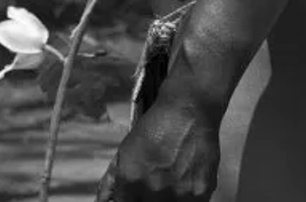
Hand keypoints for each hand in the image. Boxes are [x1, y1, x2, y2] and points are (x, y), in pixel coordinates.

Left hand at [93, 93, 221, 201]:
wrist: (187, 113)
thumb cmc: (154, 128)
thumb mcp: (125, 151)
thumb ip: (113, 180)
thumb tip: (103, 200)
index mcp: (131, 181)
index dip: (128, 201)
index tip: (134, 196)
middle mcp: (154, 191)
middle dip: (148, 199)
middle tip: (154, 187)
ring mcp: (179, 195)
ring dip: (169, 200)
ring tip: (171, 183)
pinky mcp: (201, 193)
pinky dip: (187, 199)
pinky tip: (185, 184)